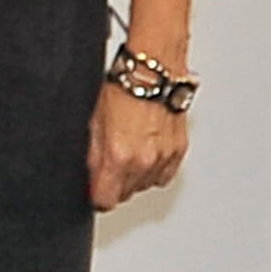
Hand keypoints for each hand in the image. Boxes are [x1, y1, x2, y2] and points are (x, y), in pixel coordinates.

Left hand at [87, 81, 188, 209]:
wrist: (152, 72)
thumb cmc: (121, 88)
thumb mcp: (93, 122)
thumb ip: (92, 156)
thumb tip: (90, 177)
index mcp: (118, 155)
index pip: (106, 199)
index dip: (96, 196)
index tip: (93, 190)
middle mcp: (144, 161)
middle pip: (125, 194)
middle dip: (114, 184)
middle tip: (107, 165)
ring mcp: (164, 158)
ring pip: (145, 185)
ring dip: (134, 177)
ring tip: (126, 152)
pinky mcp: (179, 151)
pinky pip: (164, 175)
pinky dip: (153, 169)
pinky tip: (144, 152)